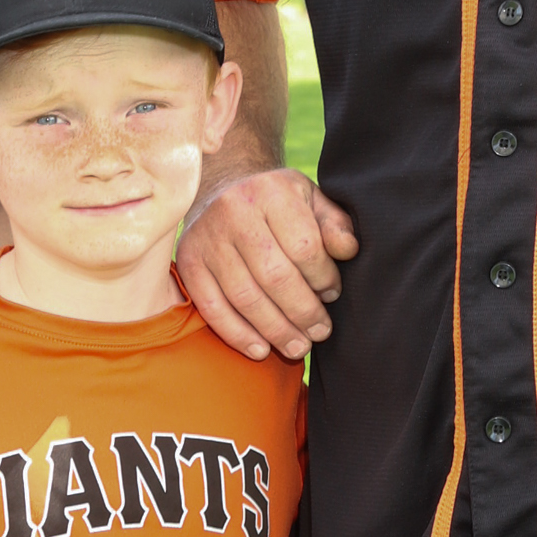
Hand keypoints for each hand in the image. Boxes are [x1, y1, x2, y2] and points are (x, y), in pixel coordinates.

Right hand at [176, 169, 358, 360]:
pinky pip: (212, 307)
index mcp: (272, 192)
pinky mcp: (188, 262)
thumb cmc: (277, 202)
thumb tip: (348, 251)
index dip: (324, 278)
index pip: (304, 247)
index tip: (332, 294)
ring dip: (275, 330)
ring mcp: (207, 238)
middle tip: (320, 332)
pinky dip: (237, 334)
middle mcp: (234, 211)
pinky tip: (261, 349)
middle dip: (303, 312)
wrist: (223, 187)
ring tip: (298, 348)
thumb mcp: (312, 199)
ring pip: (245, 297)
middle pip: (274, 276)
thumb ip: (335, 224)